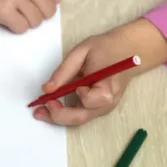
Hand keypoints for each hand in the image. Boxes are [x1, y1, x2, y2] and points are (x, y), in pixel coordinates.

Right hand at [0, 0, 61, 32]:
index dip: (47, 4)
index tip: (34, 3)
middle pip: (48, 12)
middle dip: (37, 15)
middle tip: (22, 10)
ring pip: (36, 22)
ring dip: (26, 22)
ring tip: (12, 13)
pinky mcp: (4, 12)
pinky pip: (22, 29)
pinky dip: (15, 27)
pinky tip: (6, 18)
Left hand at [33, 19, 166, 125]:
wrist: (127, 51)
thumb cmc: (105, 48)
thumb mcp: (82, 51)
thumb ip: (65, 70)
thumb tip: (47, 88)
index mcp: (108, 87)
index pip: (91, 99)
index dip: (75, 95)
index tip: (59, 89)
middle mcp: (107, 103)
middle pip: (81, 118)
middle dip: (57, 116)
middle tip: (38, 110)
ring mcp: (104, 107)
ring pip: (79, 119)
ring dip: (58, 117)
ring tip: (39, 111)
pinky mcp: (99, 107)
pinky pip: (81, 113)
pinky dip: (65, 112)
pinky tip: (52, 106)